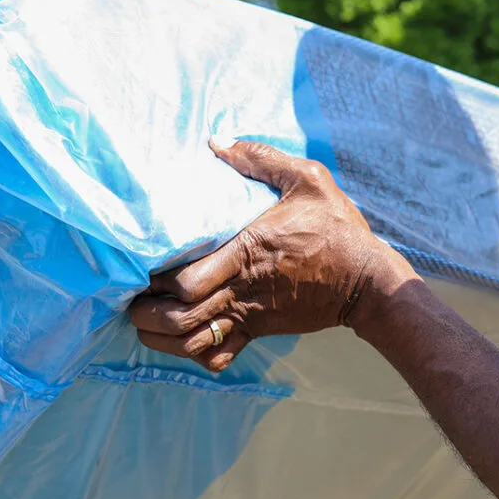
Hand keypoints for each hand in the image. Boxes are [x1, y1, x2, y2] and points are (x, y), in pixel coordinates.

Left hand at [129, 138, 411, 371]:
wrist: (368, 282)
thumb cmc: (337, 228)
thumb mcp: (308, 179)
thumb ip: (261, 159)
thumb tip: (217, 142)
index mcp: (246, 251)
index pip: (186, 280)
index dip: (156, 279)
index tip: (142, 263)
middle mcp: (241, 289)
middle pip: (178, 316)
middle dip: (145, 312)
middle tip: (130, 297)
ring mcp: (249, 314)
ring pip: (192, 343)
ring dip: (162, 338)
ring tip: (145, 321)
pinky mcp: (259, 331)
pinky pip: (219, 356)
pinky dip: (195, 355)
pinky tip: (185, 339)